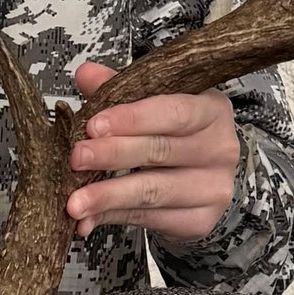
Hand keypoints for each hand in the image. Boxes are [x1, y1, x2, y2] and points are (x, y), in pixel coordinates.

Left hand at [65, 64, 240, 245]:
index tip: (94, 125)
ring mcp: (213, 188)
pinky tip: (89, 218)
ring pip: (152, 191)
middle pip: (160, 151)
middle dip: (112, 154)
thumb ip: (120, 89)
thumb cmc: (176, 134)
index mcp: (211, 110)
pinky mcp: (200, 220)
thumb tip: (86, 74)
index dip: (133, 119)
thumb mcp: (154, 103)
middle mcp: (219, 149)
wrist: (204, 178)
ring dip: (107, 196)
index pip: (174, 112)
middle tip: (76, 157)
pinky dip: (113, 217)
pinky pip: (149, 217)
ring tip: (74, 201)